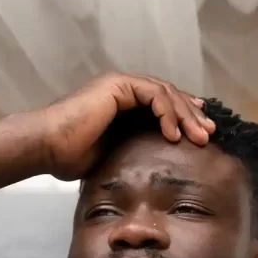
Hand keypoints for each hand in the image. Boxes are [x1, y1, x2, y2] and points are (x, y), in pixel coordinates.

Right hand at [41, 72, 215, 181]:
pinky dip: (167, 113)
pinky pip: (153, 95)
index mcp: (122, 107)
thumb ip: (133, 153)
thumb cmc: (71, 157)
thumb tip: (151, 171)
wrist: (48, 148)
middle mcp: (124, 92)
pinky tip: (174, 134)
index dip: (182, 118)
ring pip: (166, 93)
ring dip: (185, 116)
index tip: (198, 134)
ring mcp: (121, 86)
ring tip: (199, 138)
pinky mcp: (118, 86)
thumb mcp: (113, 157)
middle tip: (208, 135)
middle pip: (169, 98)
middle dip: (191, 116)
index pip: (161, 107)